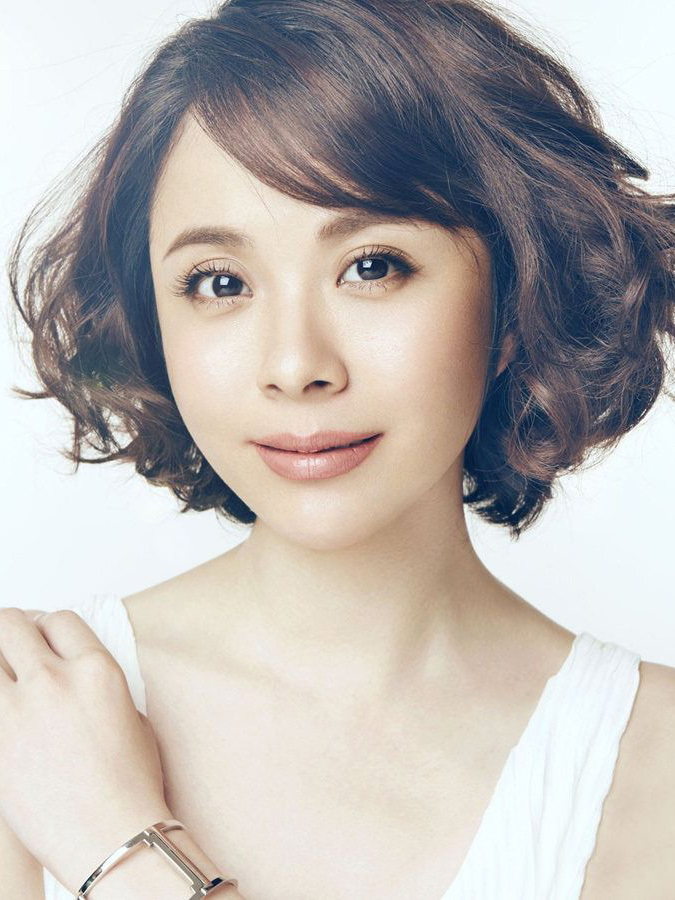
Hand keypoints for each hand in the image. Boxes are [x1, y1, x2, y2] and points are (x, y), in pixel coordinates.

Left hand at [0, 607, 171, 892]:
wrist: (112, 836)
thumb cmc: (130, 787)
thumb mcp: (131, 717)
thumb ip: (96, 686)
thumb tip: (71, 677)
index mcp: (97, 670)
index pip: (60, 619)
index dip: (46, 625)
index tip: (40, 638)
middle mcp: (55, 680)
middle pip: (12, 625)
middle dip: (9, 632)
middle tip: (9, 650)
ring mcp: (18, 710)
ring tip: (1, 678)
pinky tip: (0, 709)